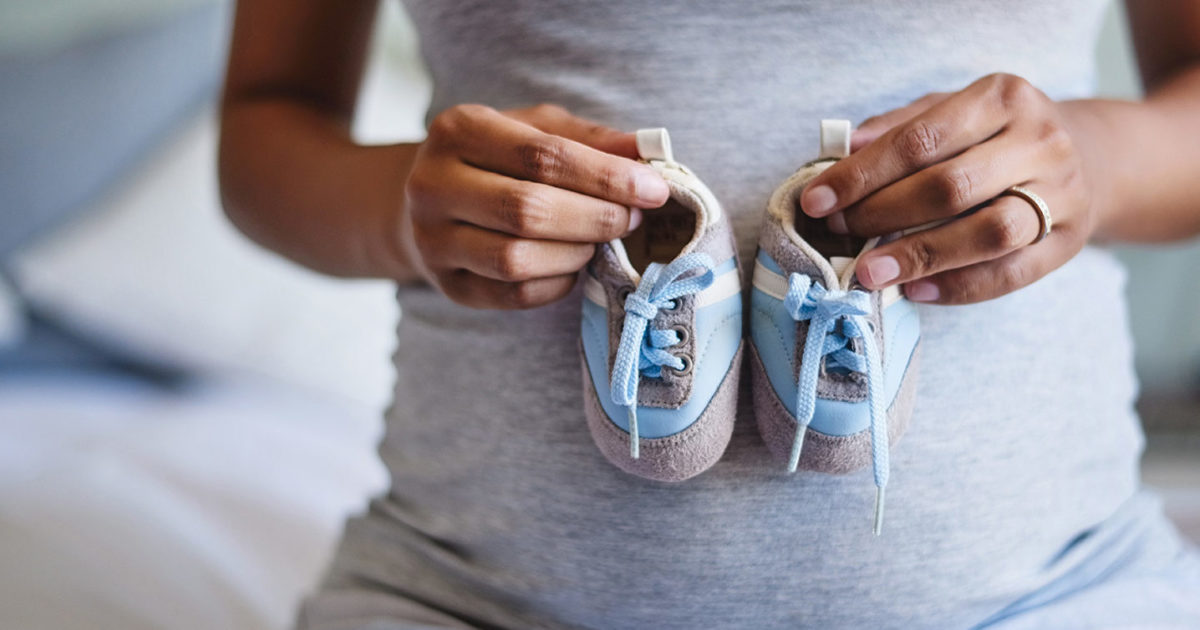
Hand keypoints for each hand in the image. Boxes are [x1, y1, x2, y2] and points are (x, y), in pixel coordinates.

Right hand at [400, 104, 669, 308]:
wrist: (436, 201)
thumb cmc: (498, 159)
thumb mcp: (537, 129)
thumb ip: (590, 139)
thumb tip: (649, 152)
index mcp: (458, 130)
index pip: (543, 156)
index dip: (606, 177)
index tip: (654, 190)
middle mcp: (433, 184)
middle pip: (527, 209)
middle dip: (595, 217)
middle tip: (632, 219)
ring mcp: (432, 240)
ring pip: (516, 258)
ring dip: (575, 253)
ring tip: (598, 240)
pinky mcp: (447, 285)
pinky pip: (513, 295)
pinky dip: (557, 283)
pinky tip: (571, 265)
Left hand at [799, 73, 1096, 303]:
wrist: (1086, 156)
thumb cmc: (993, 136)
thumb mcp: (951, 112)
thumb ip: (899, 127)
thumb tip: (844, 149)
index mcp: (1003, 97)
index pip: (920, 139)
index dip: (862, 174)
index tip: (816, 201)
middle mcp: (1040, 140)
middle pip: (951, 186)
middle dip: (883, 214)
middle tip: (839, 234)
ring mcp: (1063, 192)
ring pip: (989, 232)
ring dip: (920, 256)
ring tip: (869, 273)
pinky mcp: (1071, 240)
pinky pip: (1012, 273)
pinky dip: (958, 286)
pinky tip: (915, 291)